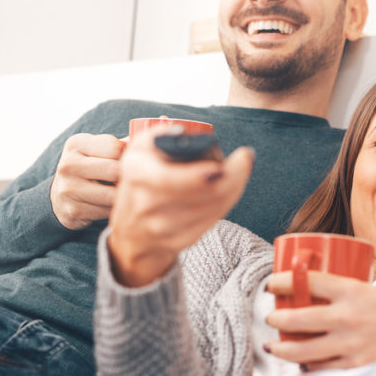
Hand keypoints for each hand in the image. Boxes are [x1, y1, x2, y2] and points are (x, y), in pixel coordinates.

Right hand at [50, 133, 124, 229]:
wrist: (60, 197)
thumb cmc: (88, 170)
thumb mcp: (96, 151)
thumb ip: (119, 146)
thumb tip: (148, 143)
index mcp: (76, 144)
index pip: (114, 147)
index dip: (127, 155)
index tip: (127, 162)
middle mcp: (68, 164)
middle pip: (114, 170)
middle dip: (127, 177)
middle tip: (132, 180)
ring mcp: (69, 188)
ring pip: (113, 194)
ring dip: (123, 195)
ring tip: (124, 193)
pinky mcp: (74, 210)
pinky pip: (107, 211)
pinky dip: (115, 210)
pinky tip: (112, 205)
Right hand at [107, 128, 253, 286]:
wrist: (132, 233)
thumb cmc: (141, 183)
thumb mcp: (138, 152)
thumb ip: (159, 135)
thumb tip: (185, 133)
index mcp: (137, 172)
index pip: (169, 178)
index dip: (200, 173)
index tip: (226, 160)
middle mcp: (146, 203)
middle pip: (205, 193)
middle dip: (233, 175)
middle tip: (243, 160)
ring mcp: (161, 227)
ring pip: (214, 206)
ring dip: (234, 187)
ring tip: (237, 172)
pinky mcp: (178, 242)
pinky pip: (212, 220)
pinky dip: (226, 202)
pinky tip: (229, 190)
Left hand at [263, 271, 375, 371]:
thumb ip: (351, 295)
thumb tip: (324, 295)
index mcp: (354, 292)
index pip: (309, 282)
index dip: (283, 281)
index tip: (271, 283)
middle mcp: (349, 318)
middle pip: (297, 318)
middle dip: (276, 318)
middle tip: (271, 316)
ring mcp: (351, 345)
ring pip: (303, 350)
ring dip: (282, 348)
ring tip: (273, 345)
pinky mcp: (357, 366)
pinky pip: (323, 366)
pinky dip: (308, 363)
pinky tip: (301, 361)